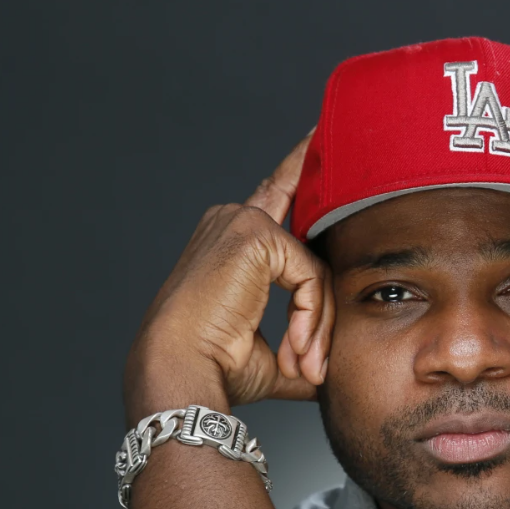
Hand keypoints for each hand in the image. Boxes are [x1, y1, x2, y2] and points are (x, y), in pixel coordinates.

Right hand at [124, 132, 332, 416]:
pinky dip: (310, 318)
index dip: (302, 166)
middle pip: (311, 240)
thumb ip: (303, 347)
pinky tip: (296, 348)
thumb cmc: (212, 365)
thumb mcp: (271, 354)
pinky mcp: (255, 234)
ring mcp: (243, 222)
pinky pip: (310, 276)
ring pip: (315, 271)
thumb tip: (327, 373)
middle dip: (328, 290)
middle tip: (317, 354)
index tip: (319, 134)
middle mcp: (235, 220)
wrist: (181, 369)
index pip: (280, 196)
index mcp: (233, 239)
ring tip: (301, 364)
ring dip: (316, 326)